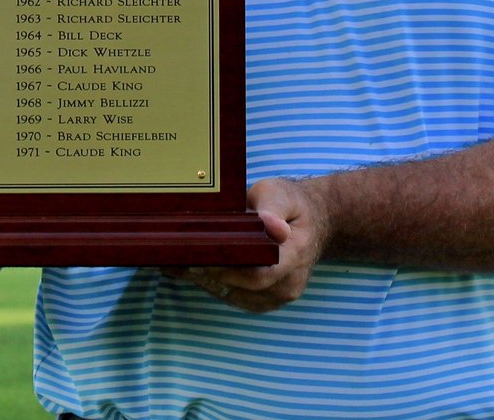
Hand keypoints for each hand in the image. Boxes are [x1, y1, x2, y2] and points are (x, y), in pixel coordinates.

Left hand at [165, 177, 328, 313]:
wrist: (315, 221)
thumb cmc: (292, 203)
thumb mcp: (281, 194)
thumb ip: (273, 209)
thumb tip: (273, 227)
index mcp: (296, 255)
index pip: (258, 274)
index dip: (225, 270)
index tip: (197, 258)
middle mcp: (290, 282)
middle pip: (243, 289)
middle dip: (209, 275)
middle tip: (177, 260)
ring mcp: (281, 295)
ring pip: (238, 296)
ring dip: (209, 282)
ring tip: (179, 264)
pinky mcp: (270, 299)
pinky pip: (240, 298)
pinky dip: (217, 285)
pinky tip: (196, 271)